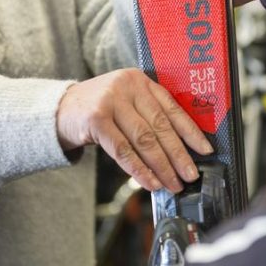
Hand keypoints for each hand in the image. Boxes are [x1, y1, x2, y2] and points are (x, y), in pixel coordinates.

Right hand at [56, 68, 213, 192]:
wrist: (59, 110)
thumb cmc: (99, 110)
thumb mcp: (126, 103)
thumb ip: (149, 115)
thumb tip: (180, 149)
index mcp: (141, 81)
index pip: (172, 108)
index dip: (191, 132)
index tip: (205, 150)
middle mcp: (127, 86)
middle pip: (160, 126)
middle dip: (178, 155)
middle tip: (190, 175)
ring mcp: (110, 101)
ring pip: (143, 140)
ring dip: (161, 166)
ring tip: (172, 184)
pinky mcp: (95, 119)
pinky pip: (122, 150)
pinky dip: (139, 169)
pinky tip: (150, 182)